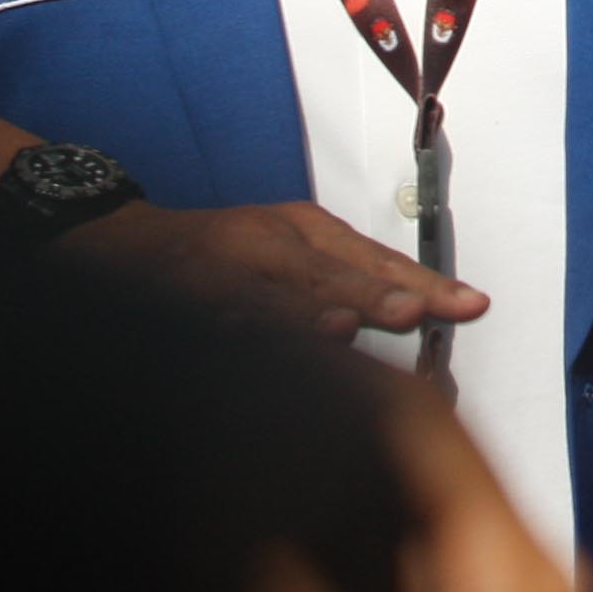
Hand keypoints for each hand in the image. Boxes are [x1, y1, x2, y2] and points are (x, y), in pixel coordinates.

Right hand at [66, 197, 491, 343]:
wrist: (122, 246)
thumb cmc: (223, 251)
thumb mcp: (293, 245)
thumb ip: (351, 275)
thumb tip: (425, 307)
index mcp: (303, 229)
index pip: (374, 260)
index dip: (423, 284)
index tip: (470, 305)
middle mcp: (267, 245)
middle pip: (329, 274)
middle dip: (372, 297)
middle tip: (416, 313)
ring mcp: (222, 277)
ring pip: (272, 302)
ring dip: (307, 319)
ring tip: (342, 329)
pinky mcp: (184, 306)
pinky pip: (222, 327)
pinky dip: (245, 341)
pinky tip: (266, 362)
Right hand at [239, 385, 576, 591]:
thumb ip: (271, 566)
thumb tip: (223, 479)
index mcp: (519, 579)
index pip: (432, 426)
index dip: (349, 379)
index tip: (278, 344)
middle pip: (405, 498)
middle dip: (311, 472)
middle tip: (231, 427)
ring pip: (374, 576)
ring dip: (298, 567)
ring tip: (214, 519)